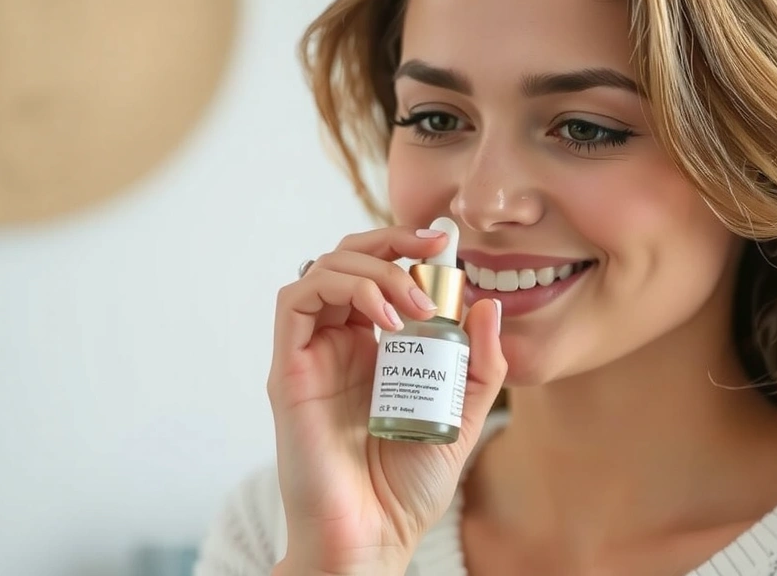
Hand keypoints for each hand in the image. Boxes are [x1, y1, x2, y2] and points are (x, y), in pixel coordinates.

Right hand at [267, 226, 506, 575]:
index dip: (405, 247)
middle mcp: (339, 344)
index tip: (445, 243)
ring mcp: (312, 354)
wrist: (374, 535)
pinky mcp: (289, 370)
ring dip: (374, 269)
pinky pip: (296, 301)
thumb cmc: (409, 487)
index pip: (380, 273)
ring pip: (322, 269)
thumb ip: (480, 365)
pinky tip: (384, 319)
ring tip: (415, 304)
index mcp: (374, 349)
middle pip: (348, 259)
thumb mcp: (464, 416)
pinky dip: (342, 290)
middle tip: (432, 248)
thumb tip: (488, 304)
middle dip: (390, 240)